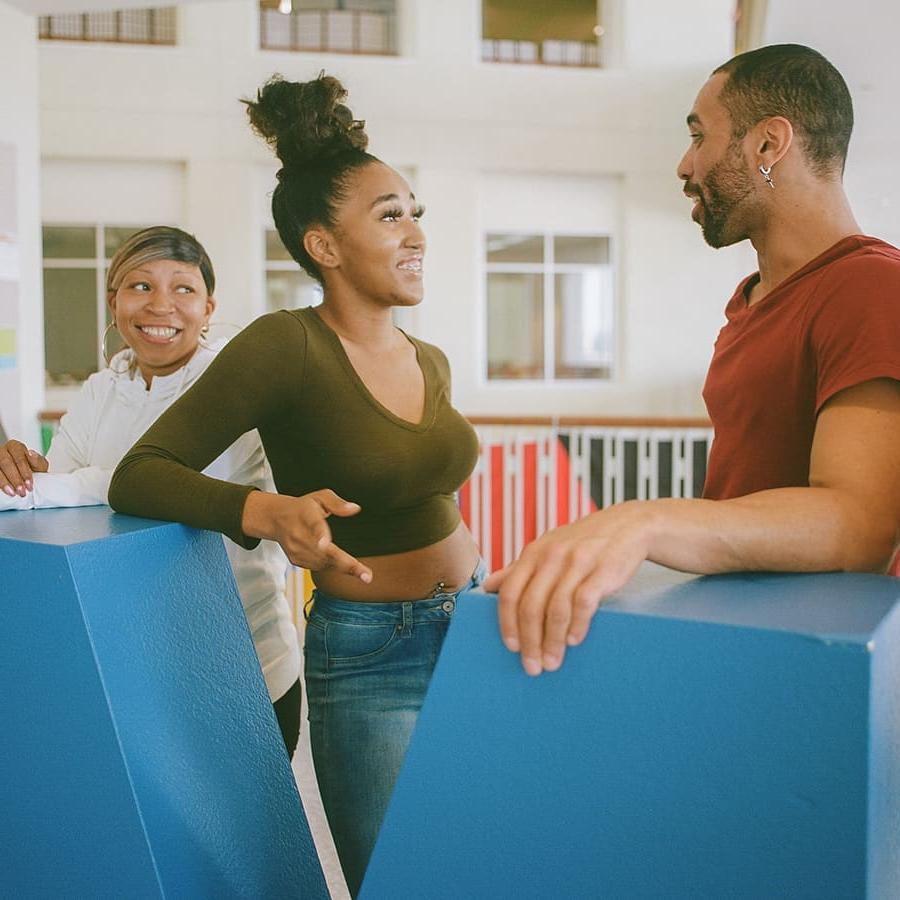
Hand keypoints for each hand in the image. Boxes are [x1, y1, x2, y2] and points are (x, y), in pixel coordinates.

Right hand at [0, 440, 48, 497]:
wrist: (25, 477)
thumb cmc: (32, 469)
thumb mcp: (39, 465)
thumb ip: (38, 460)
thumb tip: (32, 453)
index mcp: (16, 447)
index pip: (19, 458)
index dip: (25, 472)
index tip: (29, 484)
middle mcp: (4, 451)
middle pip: (7, 463)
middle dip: (15, 479)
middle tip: (22, 491)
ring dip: (5, 482)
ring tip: (13, 493)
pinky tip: (4, 490)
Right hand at [243, 488, 372, 582]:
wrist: (277, 519)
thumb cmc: (303, 507)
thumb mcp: (320, 497)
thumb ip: (338, 503)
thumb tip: (354, 509)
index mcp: (307, 515)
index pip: (314, 525)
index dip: (320, 535)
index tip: (325, 544)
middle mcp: (299, 534)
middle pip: (323, 552)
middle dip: (346, 564)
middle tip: (366, 575)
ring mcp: (296, 549)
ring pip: (323, 563)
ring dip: (342, 567)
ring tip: (363, 572)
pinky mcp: (296, 560)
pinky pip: (318, 567)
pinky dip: (331, 566)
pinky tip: (340, 563)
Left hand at [483, 503, 651, 675]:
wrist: (628, 525)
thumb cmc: (582, 542)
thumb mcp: (547, 548)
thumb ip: (519, 568)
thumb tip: (488, 586)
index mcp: (534, 553)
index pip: (511, 592)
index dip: (507, 623)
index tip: (512, 647)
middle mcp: (552, 556)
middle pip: (531, 606)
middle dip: (530, 642)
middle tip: (533, 666)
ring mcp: (578, 562)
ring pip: (557, 609)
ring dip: (553, 641)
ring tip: (552, 662)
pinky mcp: (603, 570)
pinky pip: (585, 603)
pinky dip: (577, 626)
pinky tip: (574, 641)